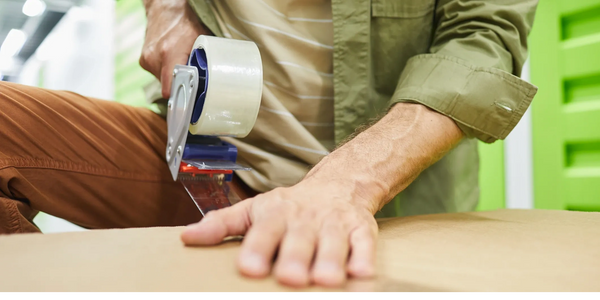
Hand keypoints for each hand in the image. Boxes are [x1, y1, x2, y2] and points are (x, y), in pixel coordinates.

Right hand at [140, 0, 209, 98]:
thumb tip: (211, 81)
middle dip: (180, 85)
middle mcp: (155, 58)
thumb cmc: (185, 23)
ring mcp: (147, 60)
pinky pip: (157, 74)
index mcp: (169, 55)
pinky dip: (166, 71)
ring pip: (163, 81)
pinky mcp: (143, 60)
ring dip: (172, 77)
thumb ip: (202, 62)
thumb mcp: (200, 41)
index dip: (181, 99)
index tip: (188, 106)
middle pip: (168, 87)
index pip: (170, 90)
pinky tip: (172, 60)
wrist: (165, 9)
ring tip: (180, 64)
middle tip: (190, 78)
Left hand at [181, 103, 463, 287]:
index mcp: (276, 213)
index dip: (258, 248)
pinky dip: (364, 257)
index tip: (249, 268)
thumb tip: (186, 238)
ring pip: (333, 242)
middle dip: (296, 257)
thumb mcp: (254, 209)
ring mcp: (334, 223)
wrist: (338, 184)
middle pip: (300, 239)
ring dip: (330, 260)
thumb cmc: (290, 206)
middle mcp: (305, 219)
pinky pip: (364, 243)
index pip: (264, 230)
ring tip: (325, 281)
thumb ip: (222, 224)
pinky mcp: (361, 229)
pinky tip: (361, 273)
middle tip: (289, 278)